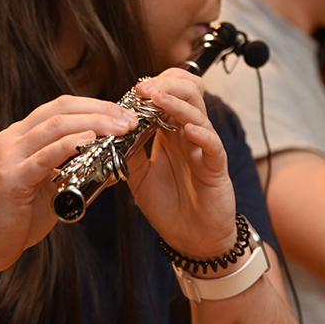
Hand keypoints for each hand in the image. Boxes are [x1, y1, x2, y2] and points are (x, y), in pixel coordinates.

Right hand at [0, 95, 137, 274]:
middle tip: (130, 118)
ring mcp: (10, 156)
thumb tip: (109, 160)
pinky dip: (70, 144)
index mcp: (22, 135)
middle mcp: (14, 138)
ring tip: (121, 128)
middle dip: (101, 109)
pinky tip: (91, 139)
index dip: (96, 104)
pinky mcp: (12, 178)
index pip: (62, 107)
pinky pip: (45, 156)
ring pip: (56, 126)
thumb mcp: (48, 183)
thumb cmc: (18, 214)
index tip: (124, 112)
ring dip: (94, 123)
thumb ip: (70, 167)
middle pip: (62, 109)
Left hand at [128, 70, 237, 259]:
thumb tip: (108, 133)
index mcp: (171, 134)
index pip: (169, 96)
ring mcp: (204, 149)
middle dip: (166, 85)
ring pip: (199, 113)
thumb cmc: (169, 206)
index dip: (154, 87)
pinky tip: (188, 130)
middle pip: (187, 94)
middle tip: (143, 88)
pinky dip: (202, 134)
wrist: (190, 238)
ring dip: (178, 102)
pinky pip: (213, 145)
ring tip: (158, 97)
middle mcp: (189, 136)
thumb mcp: (139, 175)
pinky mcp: (216, 167)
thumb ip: (129, 152)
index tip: (133, 89)